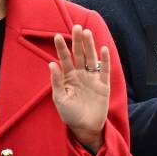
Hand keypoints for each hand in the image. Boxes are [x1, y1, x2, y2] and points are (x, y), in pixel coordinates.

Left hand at [49, 25, 109, 152]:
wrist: (85, 128)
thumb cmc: (70, 114)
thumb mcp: (60, 98)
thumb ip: (56, 81)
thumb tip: (52, 64)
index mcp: (69, 77)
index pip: (65, 59)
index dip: (62, 48)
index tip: (57, 36)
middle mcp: (81, 74)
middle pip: (80, 54)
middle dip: (78, 41)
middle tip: (76, 27)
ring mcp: (92, 78)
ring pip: (91, 58)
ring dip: (90, 46)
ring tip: (87, 33)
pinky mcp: (103, 85)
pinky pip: (104, 70)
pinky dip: (105, 60)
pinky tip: (103, 49)